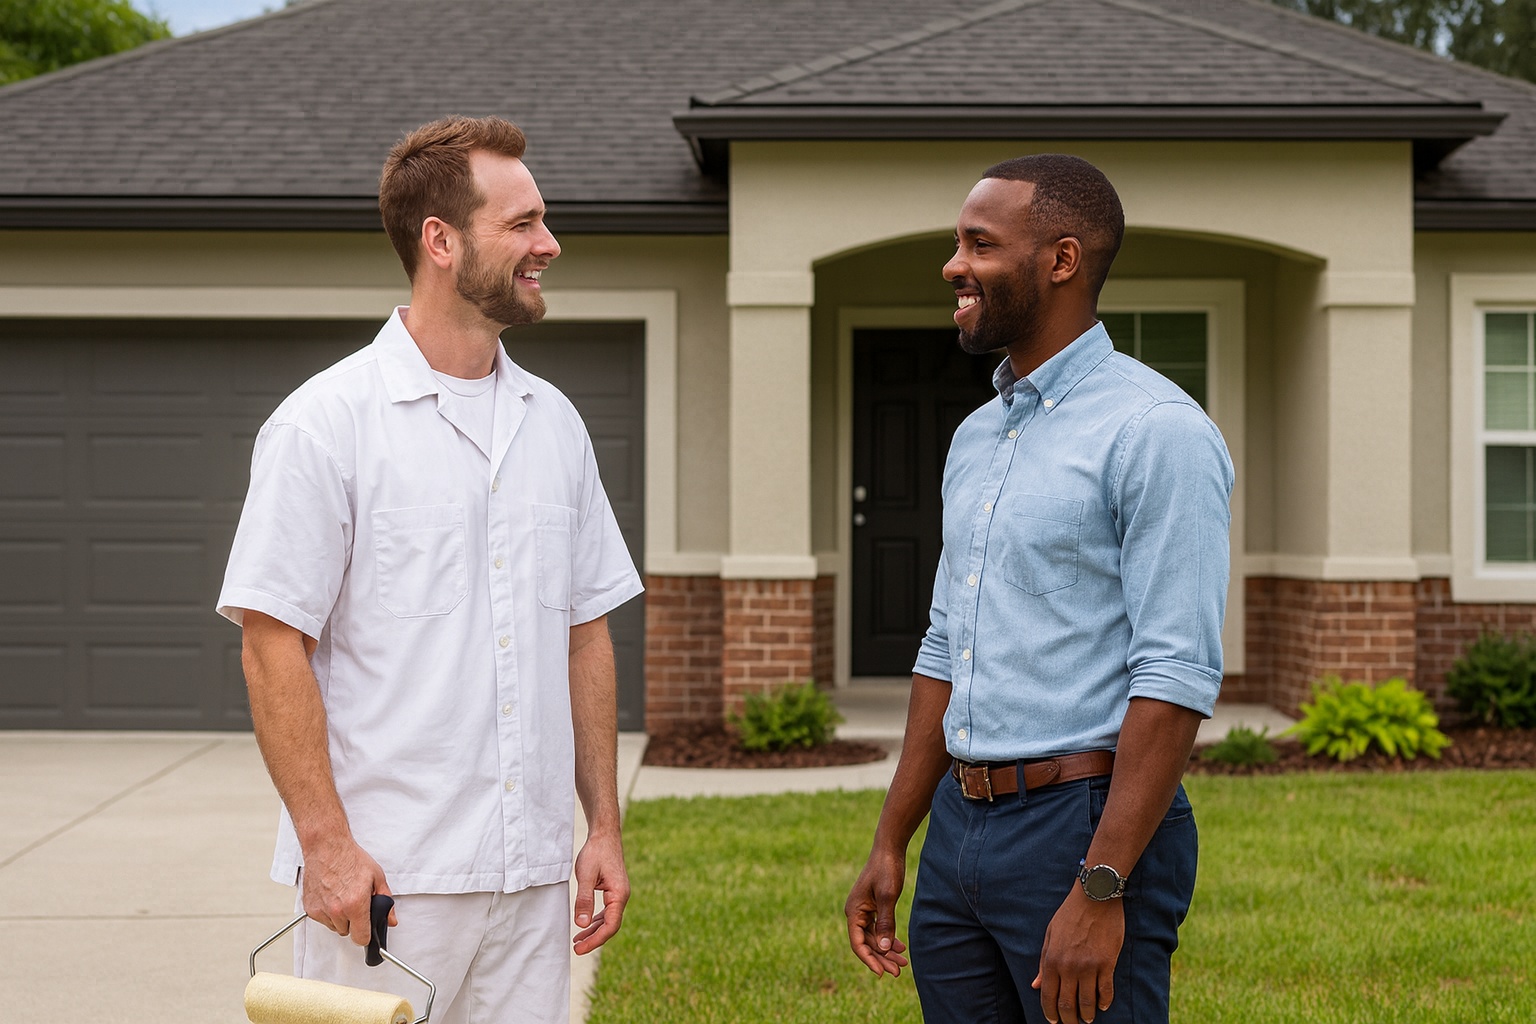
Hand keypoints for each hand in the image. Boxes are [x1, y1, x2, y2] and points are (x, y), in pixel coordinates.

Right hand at [301, 837, 394, 945]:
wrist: (326, 847)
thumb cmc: (350, 859)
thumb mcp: (377, 877)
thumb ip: (386, 902)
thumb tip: (390, 919)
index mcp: (355, 905)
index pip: (361, 938)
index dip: (366, 935)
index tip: (367, 929)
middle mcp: (337, 910)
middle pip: (348, 932)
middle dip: (354, 921)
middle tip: (356, 903)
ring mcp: (322, 910)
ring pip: (335, 926)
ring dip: (340, 918)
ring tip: (343, 897)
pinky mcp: (310, 908)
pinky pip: (322, 919)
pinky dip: (328, 912)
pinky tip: (332, 896)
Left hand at [572, 828, 628, 954]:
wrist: (605, 835)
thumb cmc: (596, 852)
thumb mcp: (586, 876)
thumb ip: (584, 900)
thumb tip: (581, 924)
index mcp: (619, 894)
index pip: (610, 925)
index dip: (595, 940)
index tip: (580, 948)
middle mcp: (621, 897)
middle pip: (610, 926)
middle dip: (594, 939)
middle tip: (576, 949)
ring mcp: (618, 894)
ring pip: (608, 920)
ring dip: (594, 932)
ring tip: (577, 941)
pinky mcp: (613, 891)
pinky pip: (606, 912)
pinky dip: (595, 921)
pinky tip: (585, 926)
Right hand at [844, 851, 909, 976]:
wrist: (889, 849)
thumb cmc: (886, 870)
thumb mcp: (887, 897)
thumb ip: (886, 923)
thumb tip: (884, 949)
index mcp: (854, 911)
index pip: (858, 943)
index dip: (869, 960)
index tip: (883, 973)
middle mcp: (856, 913)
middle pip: (867, 943)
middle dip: (882, 958)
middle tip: (899, 972)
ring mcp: (864, 910)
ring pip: (874, 937)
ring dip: (887, 950)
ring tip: (903, 962)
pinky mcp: (873, 906)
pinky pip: (878, 928)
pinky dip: (888, 938)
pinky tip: (900, 946)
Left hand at [1032, 889, 1122, 1023]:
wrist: (1094, 897)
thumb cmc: (1069, 914)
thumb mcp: (1050, 935)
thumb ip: (1043, 962)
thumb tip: (1036, 985)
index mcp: (1052, 960)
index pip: (1048, 996)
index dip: (1050, 1013)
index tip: (1054, 1021)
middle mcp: (1069, 966)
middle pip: (1067, 1004)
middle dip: (1069, 1019)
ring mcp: (1089, 966)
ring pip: (1087, 1002)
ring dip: (1087, 1015)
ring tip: (1087, 1019)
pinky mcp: (1107, 963)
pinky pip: (1106, 991)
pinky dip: (1104, 1002)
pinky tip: (1102, 1006)